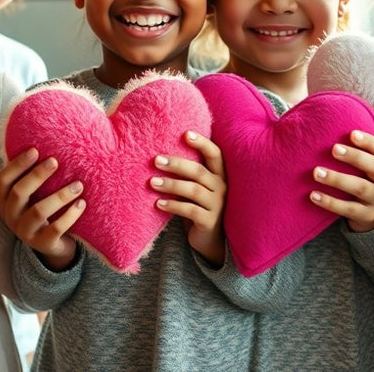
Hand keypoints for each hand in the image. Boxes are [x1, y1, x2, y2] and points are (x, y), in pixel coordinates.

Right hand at [0, 147, 85, 270]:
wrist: (53, 243)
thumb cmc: (43, 207)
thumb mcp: (34, 192)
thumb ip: (34, 172)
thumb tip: (52, 136)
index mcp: (6, 199)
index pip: (3, 180)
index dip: (17, 165)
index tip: (35, 150)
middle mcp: (11, 215)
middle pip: (20, 193)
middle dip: (38, 175)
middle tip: (56, 161)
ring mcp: (25, 232)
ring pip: (39, 211)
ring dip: (60, 196)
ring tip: (79, 185)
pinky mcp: (42, 244)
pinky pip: (56, 229)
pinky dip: (70, 215)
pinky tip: (82, 203)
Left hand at [151, 131, 225, 264]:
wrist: (211, 240)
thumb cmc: (200, 206)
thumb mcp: (197, 187)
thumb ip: (189, 172)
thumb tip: (160, 154)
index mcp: (219, 175)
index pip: (215, 154)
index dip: (202, 143)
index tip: (185, 133)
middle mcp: (222, 187)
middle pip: (199, 171)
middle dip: (177, 164)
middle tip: (156, 160)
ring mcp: (217, 205)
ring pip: (193, 190)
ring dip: (171, 184)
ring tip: (152, 182)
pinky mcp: (209, 221)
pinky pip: (190, 211)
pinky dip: (173, 205)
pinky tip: (158, 203)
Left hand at [310, 124, 373, 231]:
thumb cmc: (368, 179)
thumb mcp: (373, 162)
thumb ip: (371, 142)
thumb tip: (372, 117)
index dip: (369, 141)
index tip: (351, 133)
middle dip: (354, 157)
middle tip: (333, 149)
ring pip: (359, 188)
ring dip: (337, 179)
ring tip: (316, 172)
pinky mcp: (366, 217)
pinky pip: (348, 210)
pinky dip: (330, 202)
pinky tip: (312, 195)